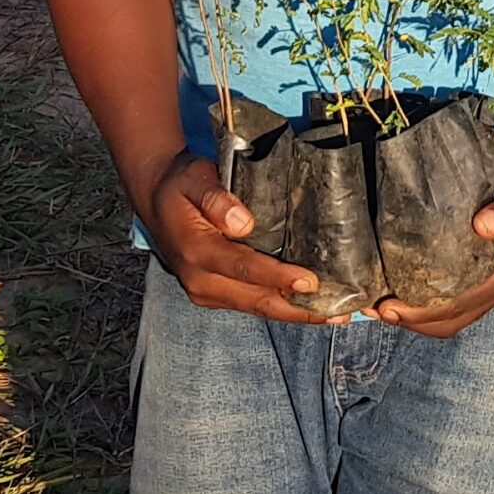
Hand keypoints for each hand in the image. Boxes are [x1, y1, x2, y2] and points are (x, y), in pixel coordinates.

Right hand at [140, 151, 345, 324]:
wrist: (156, 197)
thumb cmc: (181, 183)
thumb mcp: (194, 177)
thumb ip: (216, 198)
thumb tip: (244, 224)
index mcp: (196, 252)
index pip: (244, 269)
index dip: (279, 278)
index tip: (312, 282)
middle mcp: (199, 281)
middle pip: (256, 301)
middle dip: (298, 309)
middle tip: (337, 312)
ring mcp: (205, 292)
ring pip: (256, 308)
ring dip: (294, 314)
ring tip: (333, 316)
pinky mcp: (213, 295)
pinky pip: (250, 304)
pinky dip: (279, 307)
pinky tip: (307, 307)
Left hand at [373, 158, 493, 338]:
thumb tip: (481, 223)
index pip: (452, 309)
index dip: (416, 313)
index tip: (384, 306)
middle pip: (449, 321)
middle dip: (411, 320)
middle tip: (373, 306)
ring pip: (455, 312)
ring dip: (421, 312)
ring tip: (387, 297)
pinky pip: (462, 294)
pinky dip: (436, 296)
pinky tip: (417, 276)